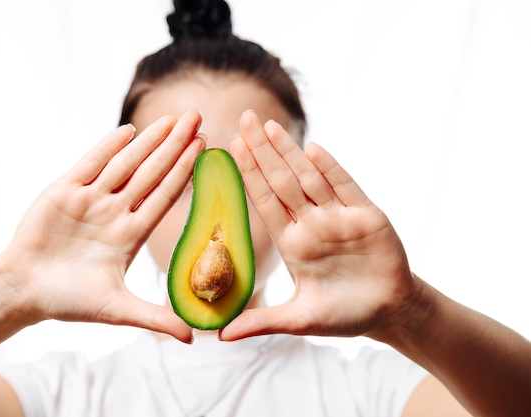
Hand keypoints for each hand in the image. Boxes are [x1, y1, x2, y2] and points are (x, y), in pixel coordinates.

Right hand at [0, 110, 204, 342]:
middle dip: (176, 145)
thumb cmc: (68, 301)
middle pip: (152, 172)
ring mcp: (91, 199)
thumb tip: (193, 339)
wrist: (22, 291)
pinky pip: (90, 163)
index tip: (206, 149)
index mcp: (131, 233)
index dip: (186, 171)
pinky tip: (129, 131)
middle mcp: (115, 211)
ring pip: (126, 163)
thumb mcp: (117, 309)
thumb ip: (155, 318)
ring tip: (174, 118)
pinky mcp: (64, 191)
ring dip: (150, 140)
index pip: (166, 195)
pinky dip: (108, 147)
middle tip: (198, 117)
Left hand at [220, 110, 416, 340]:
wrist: (391, 313)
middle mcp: (311, 224)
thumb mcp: (299, 320)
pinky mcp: (367, 216)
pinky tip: (313, 149)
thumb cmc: (344, 315)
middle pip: (282, 181)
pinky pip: (346, 187)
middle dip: (262, 151)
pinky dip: (331, 168)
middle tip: (243, 119)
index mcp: (292, 243)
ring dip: (290, 152)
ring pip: (309, 178)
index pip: (264, 202)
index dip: (248, 175)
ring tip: (269, 126)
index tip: (230, 149)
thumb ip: (260, 322)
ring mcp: (338, 217)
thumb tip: (219, 336)